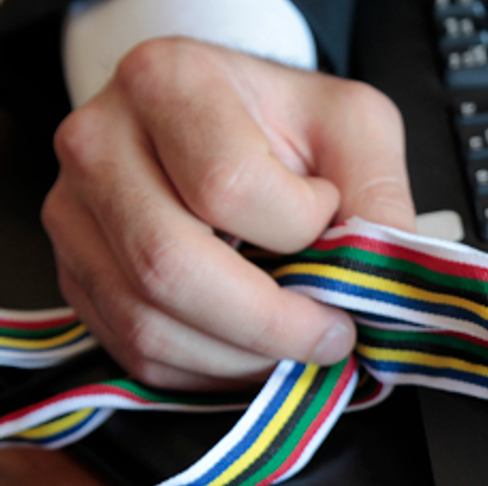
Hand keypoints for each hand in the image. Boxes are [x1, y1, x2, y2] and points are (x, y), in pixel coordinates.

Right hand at [41, 37, 414, 389]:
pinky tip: (254, 354)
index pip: (227, 186)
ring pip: (148, 322)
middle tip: (331, 335)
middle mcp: (100, 144)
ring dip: (241, 358)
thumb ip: (378, 196)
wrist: (222, 121)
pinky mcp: (77, 273)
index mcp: (168, 85)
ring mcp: (75, 214)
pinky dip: (207, 371)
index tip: (335, 225)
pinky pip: (134, 351)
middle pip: (170, 266)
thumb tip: (384, 277)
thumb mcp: (353, 128)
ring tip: (297, 347)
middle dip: (269, 325)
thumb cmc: (285, 124)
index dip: (298, 228)